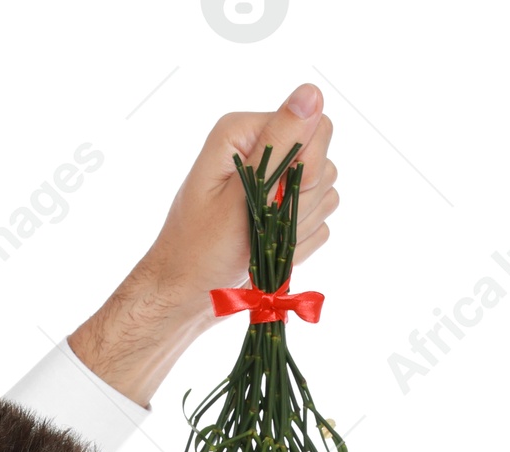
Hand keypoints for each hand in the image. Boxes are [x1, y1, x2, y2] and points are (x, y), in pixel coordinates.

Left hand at [69, 84, 337, 406]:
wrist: (184, 300)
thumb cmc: (199, 253)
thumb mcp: (240, 197)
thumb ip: (279, 144)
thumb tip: (312, 93)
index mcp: (244, 134)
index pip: (316, 127)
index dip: (306, 168)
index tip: (274, 201)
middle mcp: (260, 151)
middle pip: (323, 161)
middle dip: (299, 203)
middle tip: (259, 228)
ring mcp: (274, 183)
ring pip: (324, 194)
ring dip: (298, 228)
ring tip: (257, 244)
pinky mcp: (283, 212)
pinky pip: (319, 222)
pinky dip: (298, 245)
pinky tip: (266, 255)